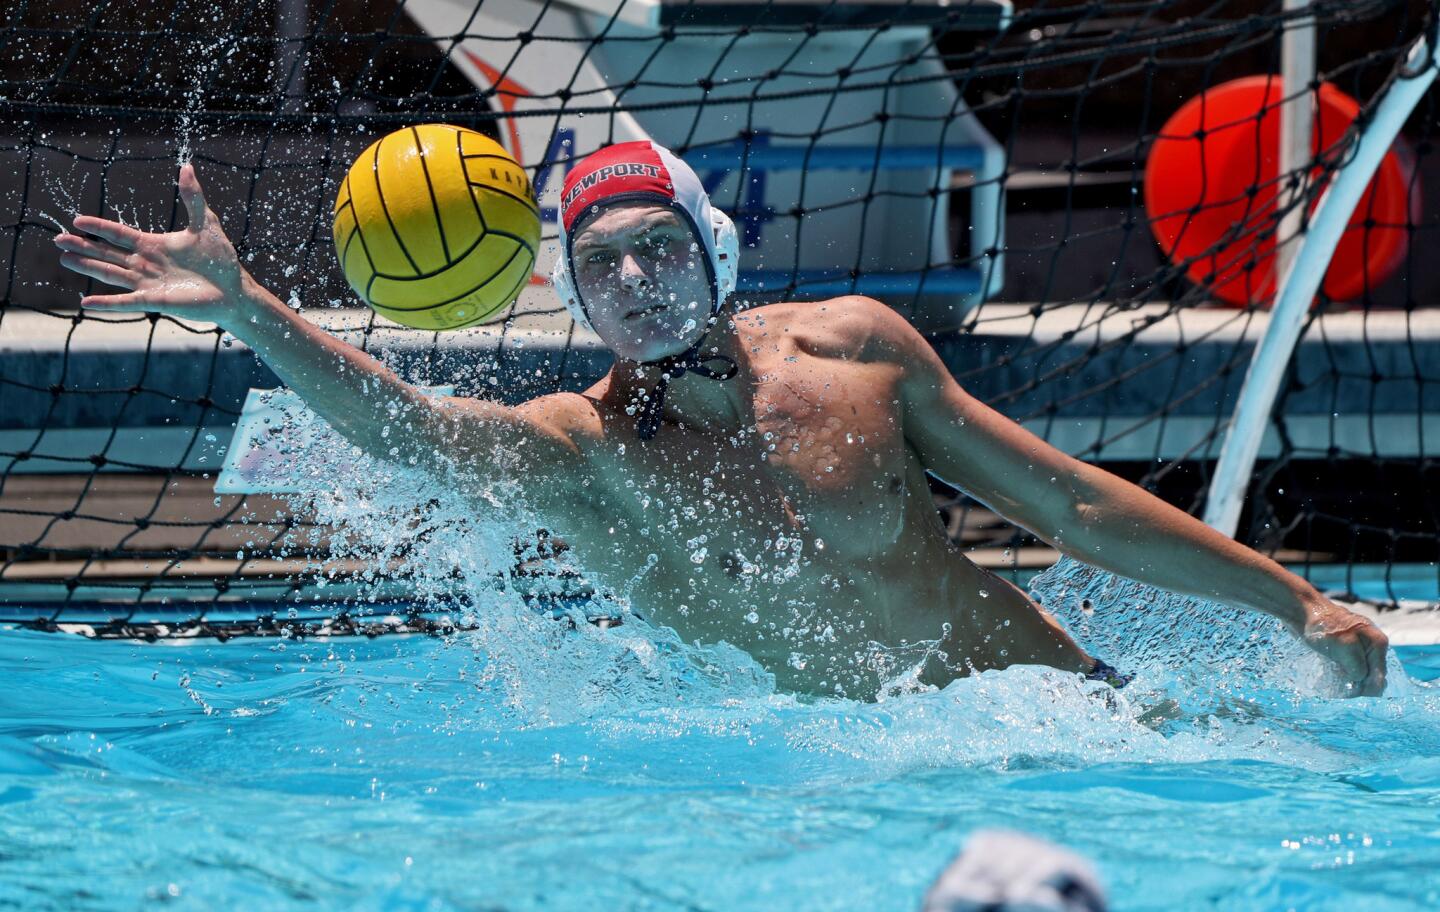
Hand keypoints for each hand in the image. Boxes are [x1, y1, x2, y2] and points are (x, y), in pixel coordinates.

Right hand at [54, 163, 247, 323]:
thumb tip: (187, 167)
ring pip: (110, 274)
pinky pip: (126, 302)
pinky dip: (107, 302)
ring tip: (64, 259)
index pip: (119, 234)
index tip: (77, 220)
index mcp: (153, 245)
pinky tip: (86, 302)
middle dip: (83, 246)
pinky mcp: (156, 301)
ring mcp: (148, 284)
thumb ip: (193, 198)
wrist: (234, 290)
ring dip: (87, 267)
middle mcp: (145, 264)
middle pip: (107, 253)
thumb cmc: (220, 259)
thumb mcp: (206, 224)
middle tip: (58, 240)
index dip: (99, 228)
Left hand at [1300, 599, 1388, 695]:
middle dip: (1358, 685)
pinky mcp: (1344, 649)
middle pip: (1371, 676)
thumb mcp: (1345, 647)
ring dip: (1349, 682)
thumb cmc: (1324, 626)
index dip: (1366, 688)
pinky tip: (1333, 679)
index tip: (1349, 691)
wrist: (1302, 611)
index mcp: (1377, 643)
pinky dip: (1342, 676)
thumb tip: (1360, 679)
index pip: (1380, 676)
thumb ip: (1358, 666)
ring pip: (1359, 673)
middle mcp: (1371, 645)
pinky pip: (1348, 668)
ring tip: (1336, 685)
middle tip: (1340, 689)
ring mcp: (1358, 647)